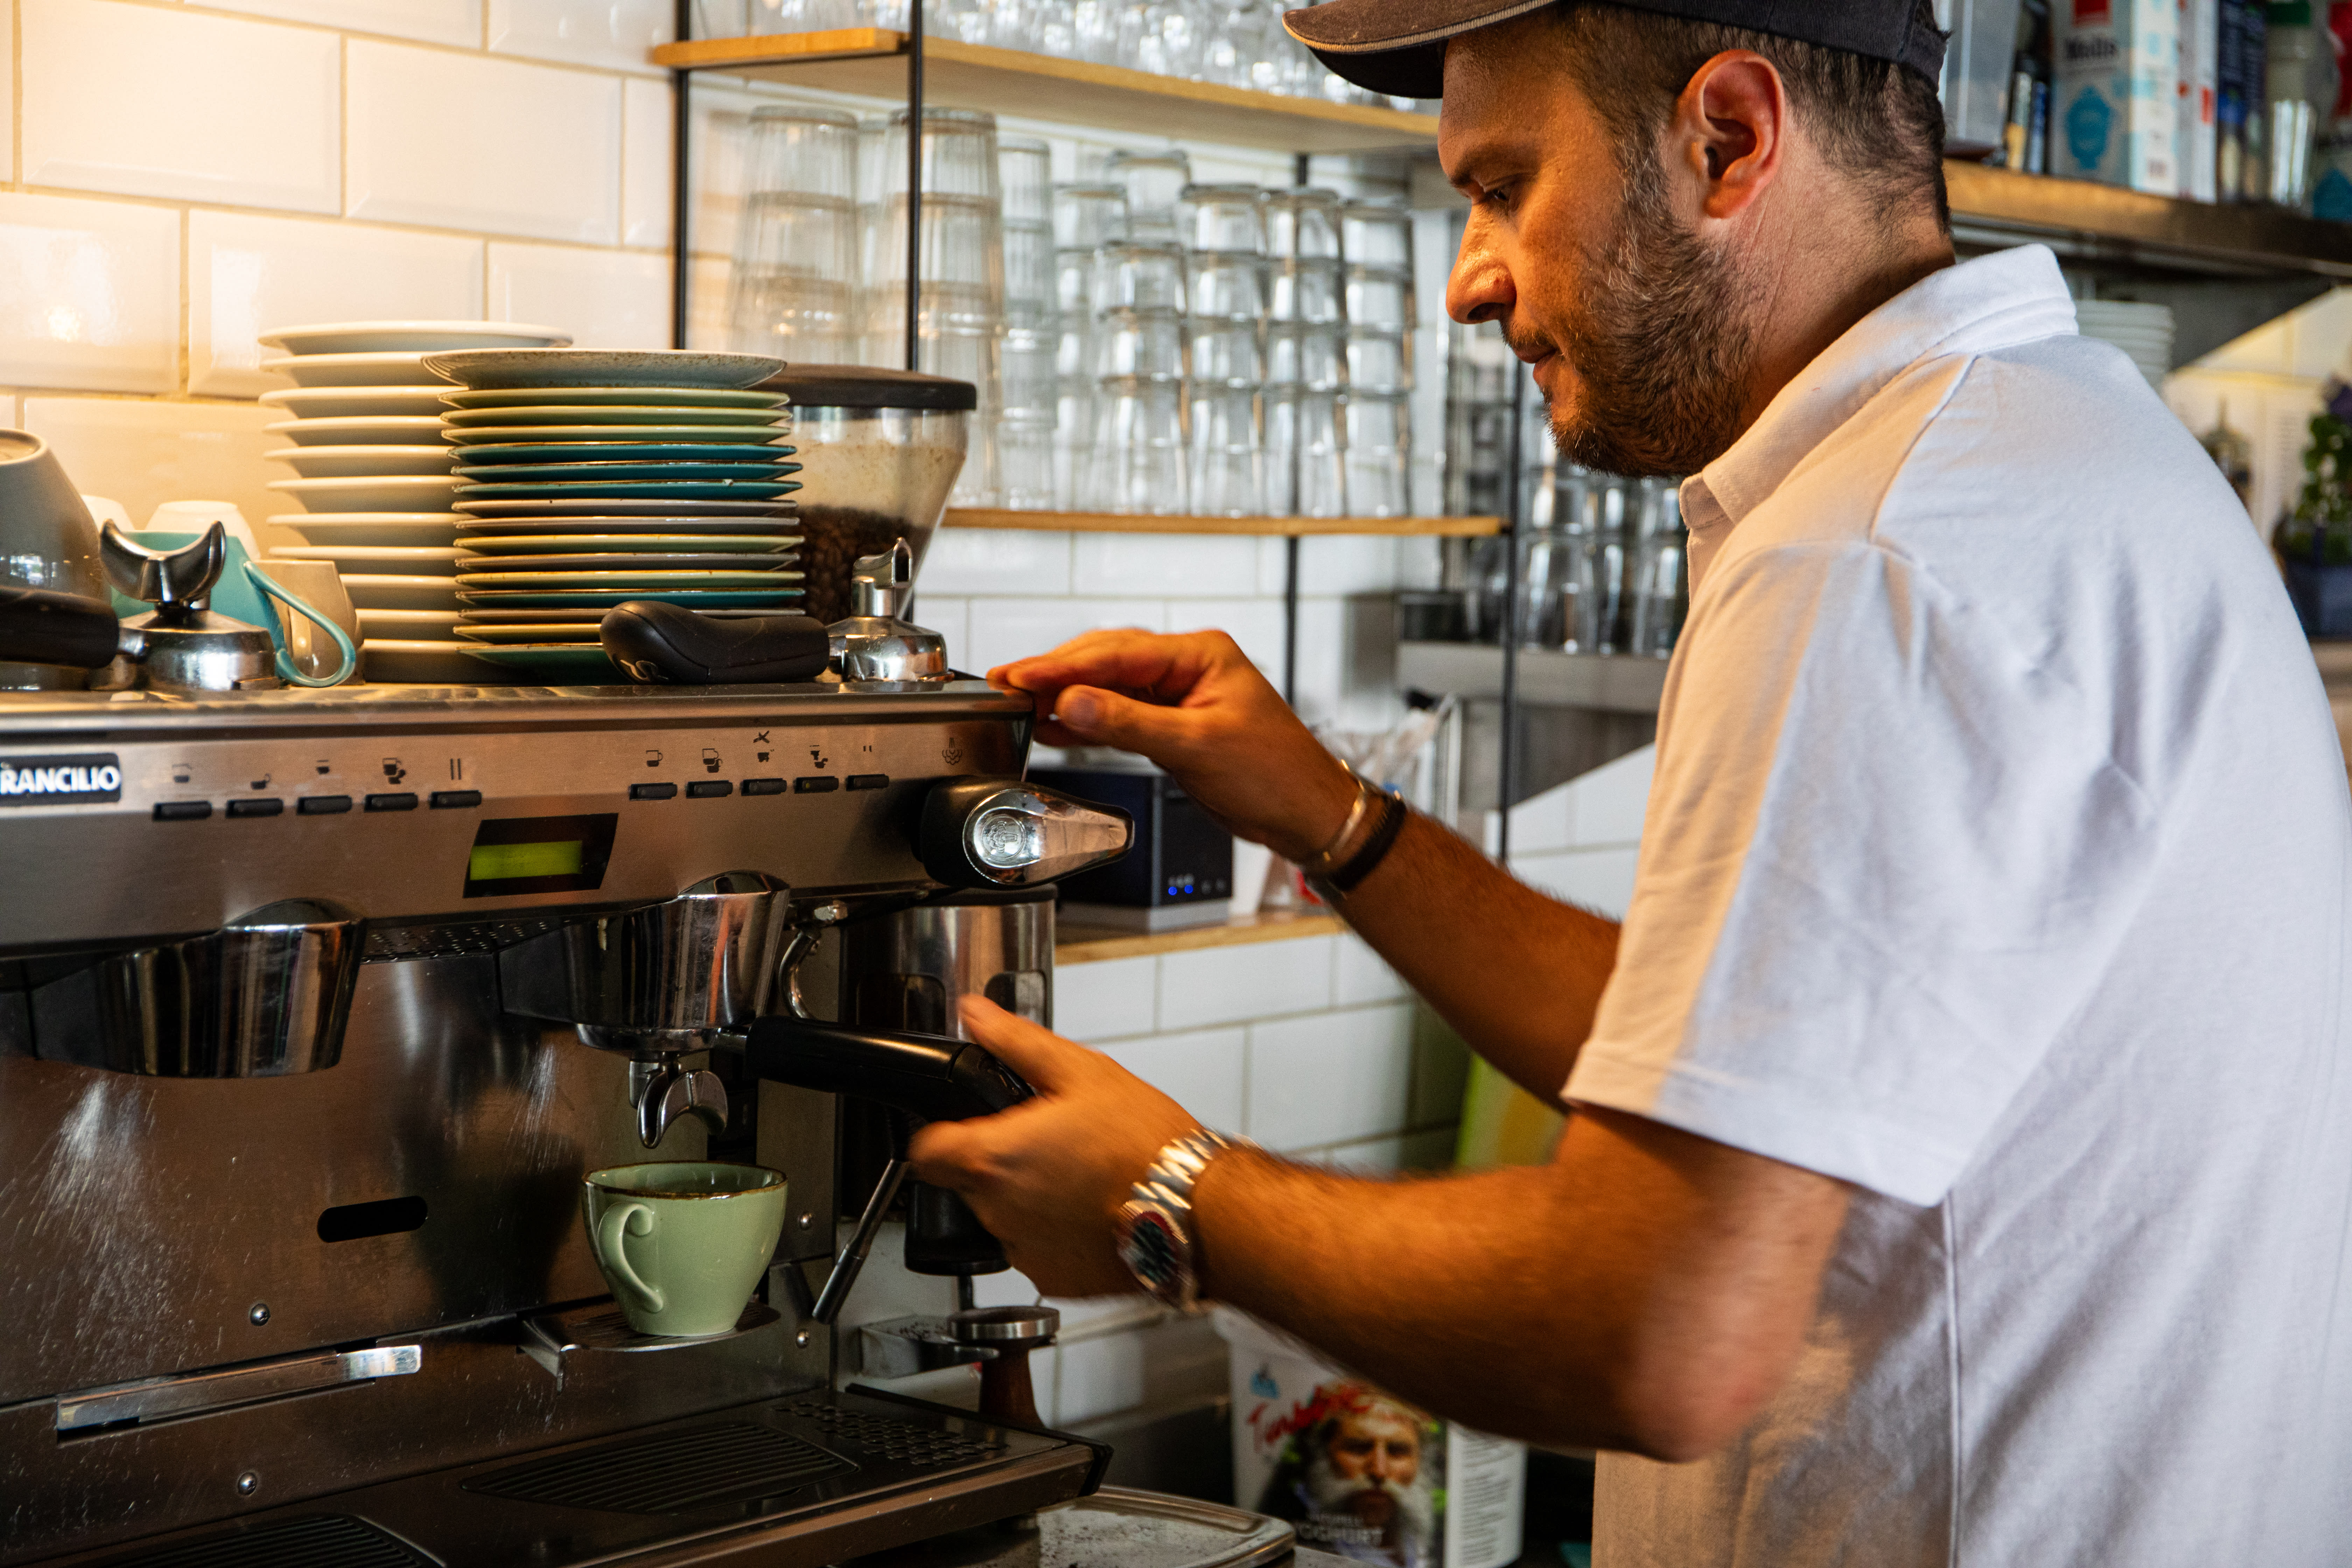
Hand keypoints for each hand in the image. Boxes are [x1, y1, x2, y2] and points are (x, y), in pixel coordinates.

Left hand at [907, 996, 1200, 1297]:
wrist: (1197, 1209)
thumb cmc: (1147, 1144)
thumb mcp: (1082, 1071)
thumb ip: (1016, 1042)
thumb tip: (976, 1015)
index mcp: (995, 1158)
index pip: (925, 1154)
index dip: (938, 1135)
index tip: (964, 1126)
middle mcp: (999, 1212)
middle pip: (966, 1183)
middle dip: (998, 1161)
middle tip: (1048, 1141)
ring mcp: (1024, 1251)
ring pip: (1002, 1217)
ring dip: (1026, 1196)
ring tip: (1078, 1174)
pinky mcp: (1053, 1278)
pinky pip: (1035, 1249)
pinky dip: (1054, 1231)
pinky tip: (1091, 1208)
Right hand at [988, 629, 1357, 862]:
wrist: (1305, 814)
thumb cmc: (1276, 774)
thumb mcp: (1197, 746)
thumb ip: (1130, 724)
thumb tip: (1073, 703)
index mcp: (1201, 654)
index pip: (1117, 652)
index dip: (1062, 665)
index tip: (1020, 675)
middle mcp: (1187, 668)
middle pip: (1106, 662)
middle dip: (1055, 675)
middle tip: (1006, 686)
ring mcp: (1177, 696)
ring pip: (1108, 688)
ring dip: (1065, 698)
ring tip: (1017, 705)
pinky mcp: (1171, 726)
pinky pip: (1119, 715)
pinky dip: (1086, 723)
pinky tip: (1054, 728)